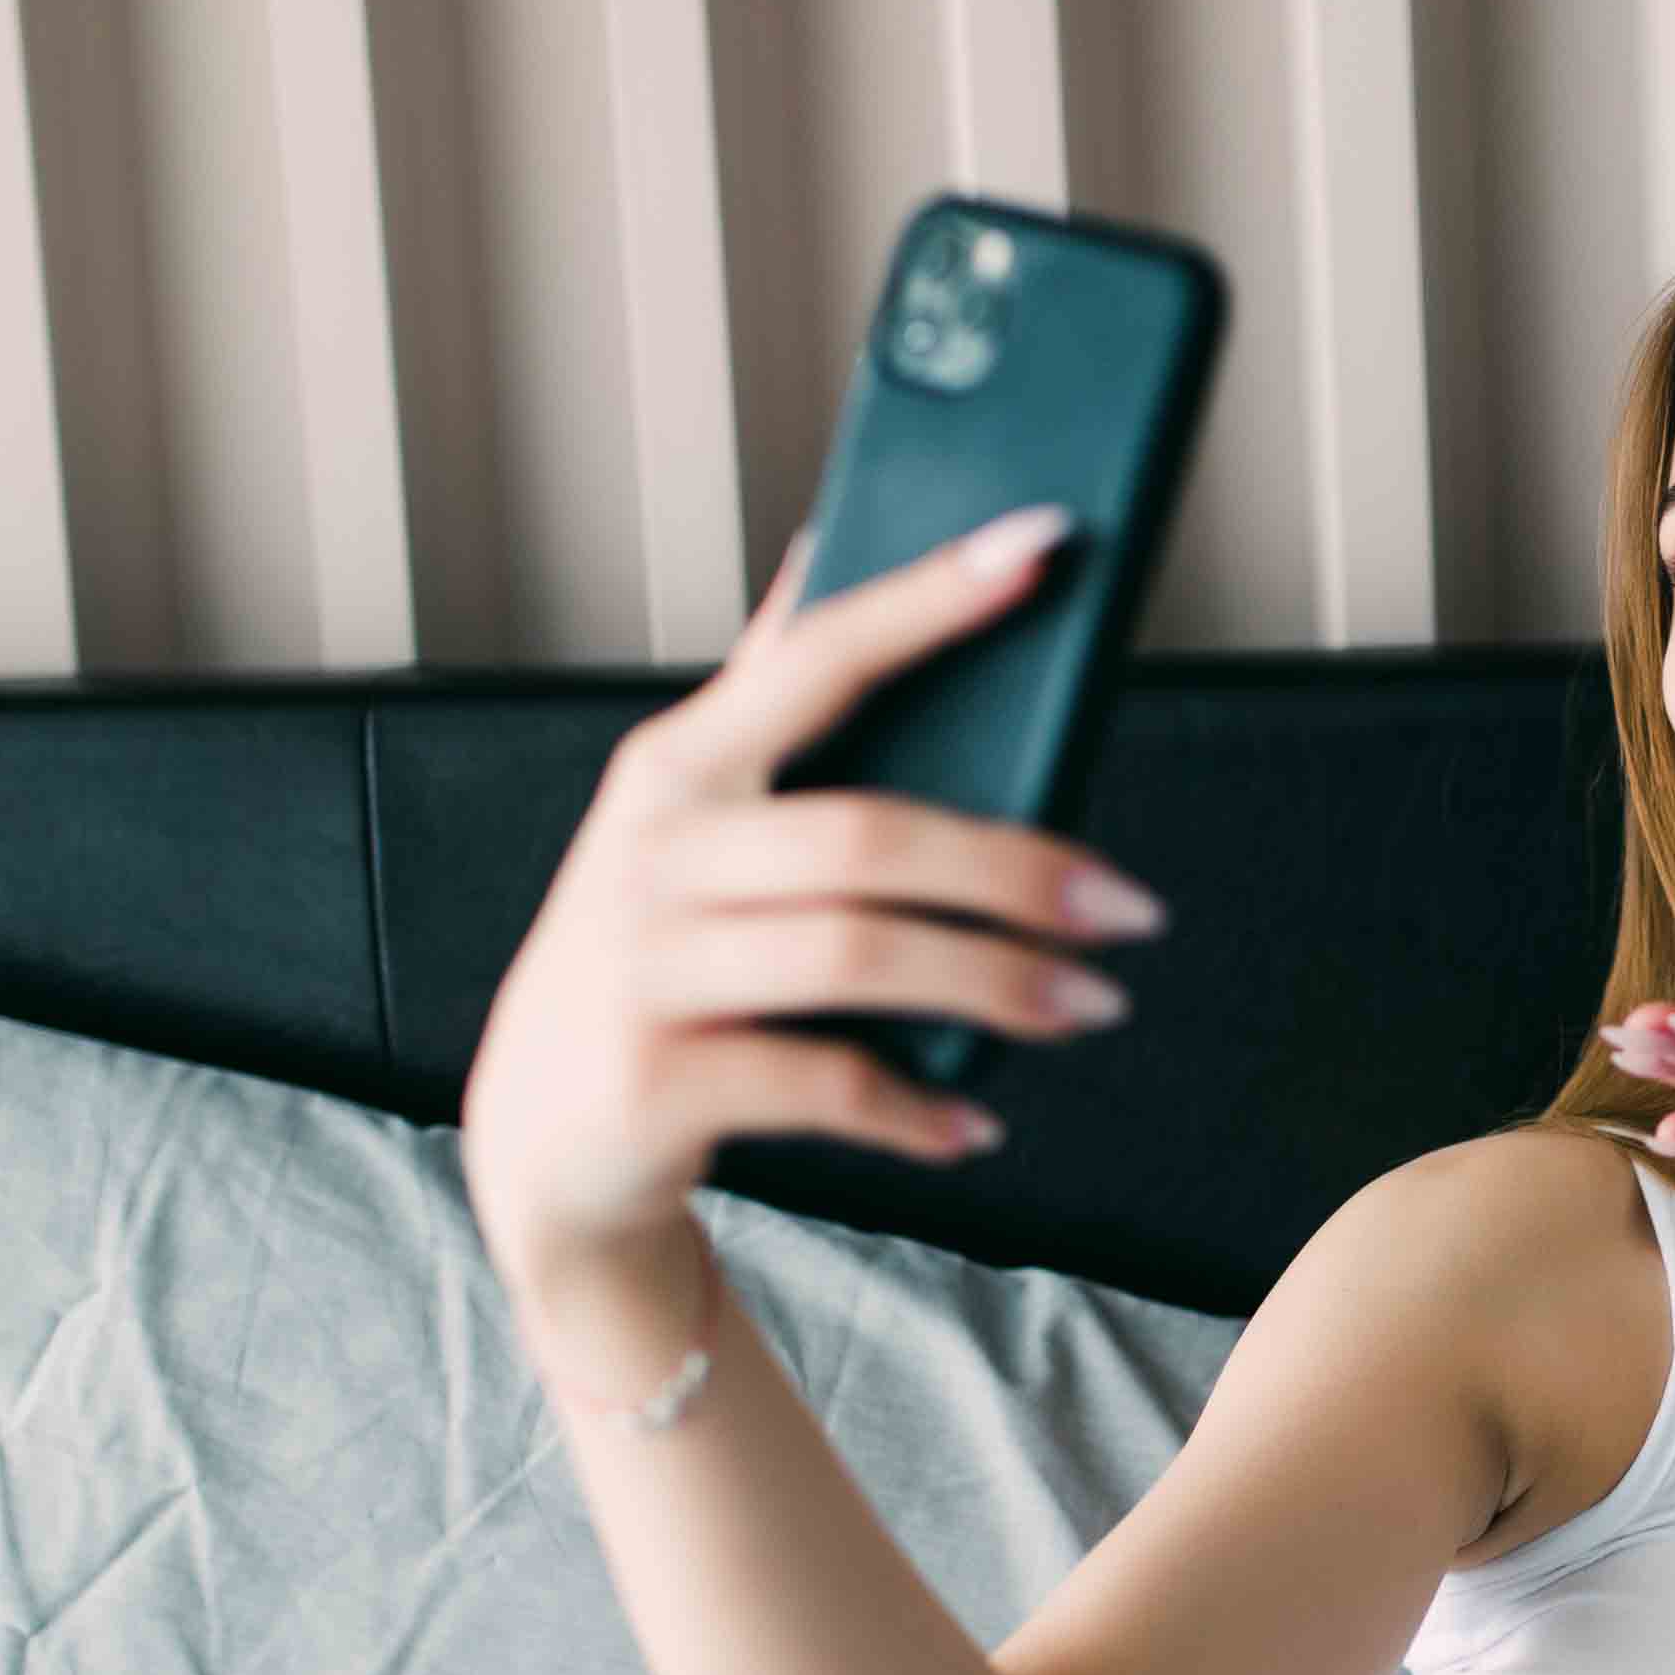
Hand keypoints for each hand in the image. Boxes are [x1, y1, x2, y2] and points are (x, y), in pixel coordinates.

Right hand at [461, 501, 1160, 1279]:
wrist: (545, 1133)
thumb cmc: (654, 953)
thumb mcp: (690, 819)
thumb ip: (765, 696)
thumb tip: (828, 542)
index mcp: (677, 765)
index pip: (817, 658)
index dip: (929, 599)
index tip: (1042, 543)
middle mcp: (653, 854)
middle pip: (868, 834)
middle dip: (1019, 870)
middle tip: (1130, 908)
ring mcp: (644, 970)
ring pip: (858, 956)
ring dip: (999, 983)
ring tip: (1091, 1004)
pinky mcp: (654, 1083)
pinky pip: (825, 1085)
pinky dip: (917, 1108)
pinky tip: (973, 1121)